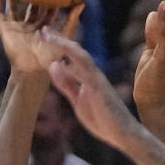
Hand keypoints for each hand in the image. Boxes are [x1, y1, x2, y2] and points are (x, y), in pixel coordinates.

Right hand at [0, 0, 81, 75]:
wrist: (32, 70)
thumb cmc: (49, 58)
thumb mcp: (64, 36)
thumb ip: (72, 20)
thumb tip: (82, 2)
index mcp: (43, 27)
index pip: (45, 6)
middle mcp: (29, 24)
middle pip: (28, 3)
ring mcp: (15, 26)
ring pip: (12, 3)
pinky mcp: (4, 28)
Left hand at [43, 31, 135, 148]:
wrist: (122, 134)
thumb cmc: (102, 119)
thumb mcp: (78, 100)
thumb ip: (66, 84)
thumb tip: (54, 65)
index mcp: (87, 76)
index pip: (71, 55)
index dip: (57, 44)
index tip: (42, 34)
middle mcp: (93, 74)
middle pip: (75, 51)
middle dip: (59, 39)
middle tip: (41, 30)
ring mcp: (97, 81)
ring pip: (81, 57)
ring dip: (64, 46)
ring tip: (48, 37)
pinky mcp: (100, 91)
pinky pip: (86, 76)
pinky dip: (73, 69)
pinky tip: (60, 63)